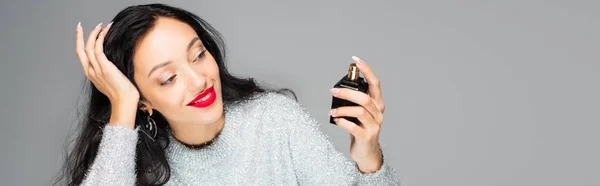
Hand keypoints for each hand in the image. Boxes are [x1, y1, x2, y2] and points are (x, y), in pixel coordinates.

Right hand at [76, 22, 139, 126]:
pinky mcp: (105, 68)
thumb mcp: (112, 81)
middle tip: (80, 26)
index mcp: (91, 74)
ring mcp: (97, 70)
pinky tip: (105, 32)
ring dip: (94, 34)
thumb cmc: (122, 94)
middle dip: (79, 36)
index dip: (79, 43)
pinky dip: (100, 38)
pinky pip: (98, 49)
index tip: (80, 33)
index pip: (81, 56)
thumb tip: (114, 63)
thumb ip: (108, 71)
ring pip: (89, 47)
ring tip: (101, 26)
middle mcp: (91, 71)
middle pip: (81, 50)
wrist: (124, 102)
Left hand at [329, 56, 385, 172]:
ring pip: (360, 111)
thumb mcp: (361, 113)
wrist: (367, 153)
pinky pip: (354, 127)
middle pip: (365, 98)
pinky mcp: (366, 137)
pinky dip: (343, 122)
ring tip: (332, 110)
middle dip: (347, 92)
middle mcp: (378, 113)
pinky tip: (336, 119)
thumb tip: (339, 87)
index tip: (356, 60)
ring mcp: (374, 126)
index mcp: (377, 104)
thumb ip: (355, 101)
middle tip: (333, 91)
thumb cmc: (361, 129)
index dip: (367, 70)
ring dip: (343, 108)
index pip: (375, 83)